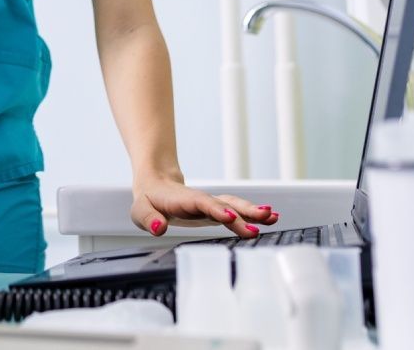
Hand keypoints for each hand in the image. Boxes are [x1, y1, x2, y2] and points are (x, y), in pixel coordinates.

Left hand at [130, 174, 279, 239]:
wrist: (155, 184)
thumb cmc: (148, 200)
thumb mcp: (139, 211)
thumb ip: (149, 219)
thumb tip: (158, 227)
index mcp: (183, 200)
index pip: (201, 204)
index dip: (215, 210)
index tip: (230, 217)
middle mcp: (201, 200)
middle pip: (224, 204)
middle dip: (244, 211)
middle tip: (264, 217)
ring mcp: (211, 204)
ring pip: (234, 206)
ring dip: (253, 212)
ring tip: (273, 217)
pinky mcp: (216, 210)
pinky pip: (236, 211)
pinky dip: (252, 215)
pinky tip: (269, 218)